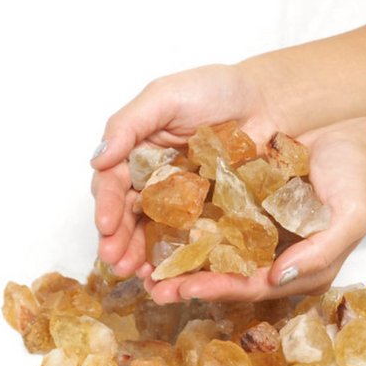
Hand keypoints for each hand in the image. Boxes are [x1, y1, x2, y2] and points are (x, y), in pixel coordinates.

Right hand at [91, 64, 283, 276]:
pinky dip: (178, 254)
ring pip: (156, 231)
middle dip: (120, 239)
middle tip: (115, 262)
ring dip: (142, 254)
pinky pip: (191, 236)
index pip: (115, 184)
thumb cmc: (217, 90)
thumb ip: (129, 124)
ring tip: (137, 275)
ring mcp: (183, 200)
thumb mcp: (166, 97)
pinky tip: (169, 271)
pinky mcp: (210, 213)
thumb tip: (96, 159)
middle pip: (131, 215)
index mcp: (139, 154)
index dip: (108, 206)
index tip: (105, 227)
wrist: (269, 102)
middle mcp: (156, 180)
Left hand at [145, 124, 365, 302]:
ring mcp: (252, 233)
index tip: (188, 289)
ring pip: (211, 252)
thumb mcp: (351, 218)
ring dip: (179, 261)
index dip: (222, 289)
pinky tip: (158, 226)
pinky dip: (185, 226)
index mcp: (294, 268)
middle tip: (155, 287)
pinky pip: (210, 220)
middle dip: (190, 283)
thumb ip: (320, 252)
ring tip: (145, 267)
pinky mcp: (240, 209)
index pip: (253, 285)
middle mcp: (269, 257)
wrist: (346, 142)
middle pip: (225, 276)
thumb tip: (278, 277)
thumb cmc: (354, 180)